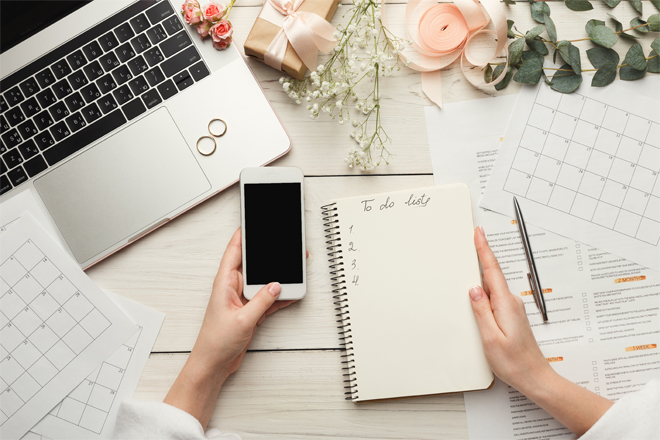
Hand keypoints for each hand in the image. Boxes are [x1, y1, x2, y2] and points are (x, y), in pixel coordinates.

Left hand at [189, 227, 297, 379]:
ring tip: (294, 268)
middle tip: (282, 245)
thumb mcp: (243, 320)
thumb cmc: (216, 342)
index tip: (252, 221)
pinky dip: (279, 296)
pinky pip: (268, 298)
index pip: (234, 251)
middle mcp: (233, 288)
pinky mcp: (250, 311)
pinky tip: (291, 292)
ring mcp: (243, 300)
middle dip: (267, 255)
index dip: (243, 235)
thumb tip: (276, 285)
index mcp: (224, 283)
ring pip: (263, 281)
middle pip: (253, 264)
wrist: (214, 364)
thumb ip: (262, 301)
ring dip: (277, 277)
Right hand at [469, 226, 611, 436]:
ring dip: (482, 275)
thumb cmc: (514, 362)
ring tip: (470, 266)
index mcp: (505, 304)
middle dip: (481, 257)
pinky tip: (477, 294)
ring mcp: (512, 309)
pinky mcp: (511, 316)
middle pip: (492, 275)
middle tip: (471, 240)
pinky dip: (485, 290)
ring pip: (492, 287)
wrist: (535, 377)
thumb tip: (473, 289)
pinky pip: (494, 297)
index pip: (492, 271)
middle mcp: (511, 303)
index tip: (479, 233)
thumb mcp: (490, 337)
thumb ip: (481, 311)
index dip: (484, 250)